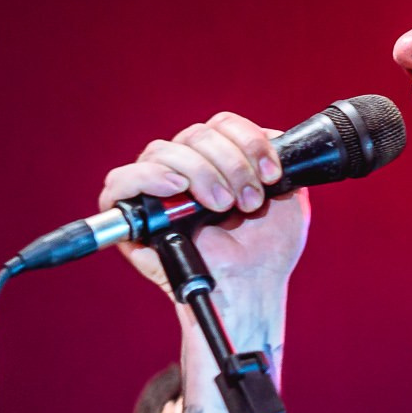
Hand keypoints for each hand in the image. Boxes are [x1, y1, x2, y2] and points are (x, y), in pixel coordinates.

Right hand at [99, 112, 310, 295]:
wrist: (252, 287)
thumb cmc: (268, 251)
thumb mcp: (289, 196)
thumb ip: (281, 159)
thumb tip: (270, 134)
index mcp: (219, 161)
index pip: (222, 125)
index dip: (248, 142)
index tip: (271, 174)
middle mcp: (187, 169)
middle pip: (196, 135)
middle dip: (231, 164)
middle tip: (249, 201)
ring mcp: (158, 190)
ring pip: (164, 150)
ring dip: (200, 173)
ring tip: (221, 206)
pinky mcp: (134, 215)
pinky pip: (123, 180)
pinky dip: (148, 177)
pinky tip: (175, 188)